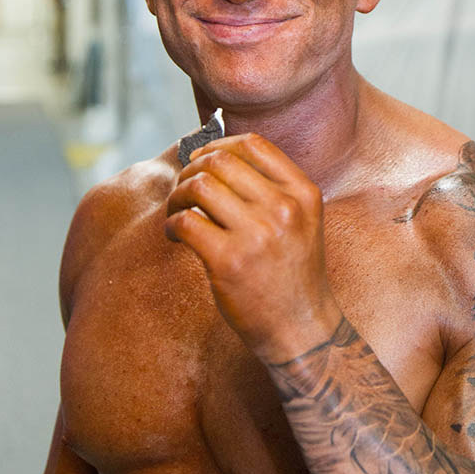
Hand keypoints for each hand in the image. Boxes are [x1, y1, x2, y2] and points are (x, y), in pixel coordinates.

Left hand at [165, 133, 342, 362]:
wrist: (302, 329)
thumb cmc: (293, 273)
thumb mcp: (301, 221)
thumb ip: (272, 189)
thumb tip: (214, 155)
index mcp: (302, 193)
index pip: (253, 144)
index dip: (218, 144)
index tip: (201, 159)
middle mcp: (283, 208)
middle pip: (220, 161)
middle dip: (190, 170)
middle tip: (182, 189)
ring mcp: (257, 235)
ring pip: (199, 187)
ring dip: (177, 195)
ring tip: (175, 211)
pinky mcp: (229, 261)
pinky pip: (186, 222)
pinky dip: (171, 224)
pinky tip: (175, 236)